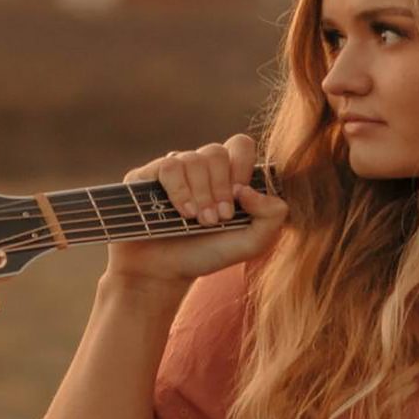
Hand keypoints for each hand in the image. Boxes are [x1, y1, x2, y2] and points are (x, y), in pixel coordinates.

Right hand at [105, 133, 288, 284]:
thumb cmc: (207, 254)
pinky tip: (183, 213)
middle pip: (217, 152)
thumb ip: (273, 216)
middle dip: (221, 188)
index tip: (238, 200)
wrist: (164, 273)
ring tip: (200, 221)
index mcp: (225, 174)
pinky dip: (180, 191)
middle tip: (218, 219)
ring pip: (193, 159)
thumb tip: (250, 189)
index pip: (240, 145)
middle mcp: (199, 167)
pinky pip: (168, 167)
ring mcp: (173, 169)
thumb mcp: (252, 243)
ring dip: (201, 194)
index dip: (242, 168)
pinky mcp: (146, 176)